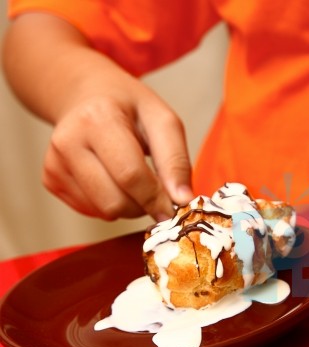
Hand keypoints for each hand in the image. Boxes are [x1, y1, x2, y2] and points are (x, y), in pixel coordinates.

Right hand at [42, 88, 193, 220]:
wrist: (85, 96)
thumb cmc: (127, 106)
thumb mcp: (162, 119)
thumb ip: (175, 160)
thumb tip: (182, 200)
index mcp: (97, 120)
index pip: (131, 176)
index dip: (157, 199)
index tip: (174, 209)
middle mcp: (68, 142)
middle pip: (115, 202)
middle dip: (143, 204)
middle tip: (153, 188)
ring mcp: (55, 163)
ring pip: (104, 212)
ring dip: (128, 205)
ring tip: (130, 177)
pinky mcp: (51, 179)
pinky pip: (91, 211)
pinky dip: (110, 202)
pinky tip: (111, 179)